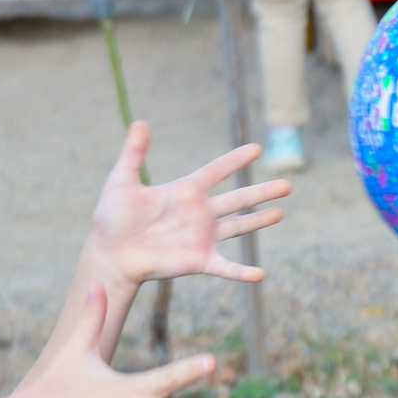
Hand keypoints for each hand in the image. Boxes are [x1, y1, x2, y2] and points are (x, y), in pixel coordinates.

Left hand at [90, 123, 288, 288]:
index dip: (235, 160)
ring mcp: (201, 237)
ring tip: (281, 212)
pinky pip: (225, 267)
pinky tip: (260, 275)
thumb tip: (139, 122)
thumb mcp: (122, 181)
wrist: (110, 253)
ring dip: (259, 221)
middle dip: (262, 192)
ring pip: (239, 227)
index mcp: (185, 191)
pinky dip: (242, 272)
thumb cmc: (113, 217)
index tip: (256, 149)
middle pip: (238, 199)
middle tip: (287, 185)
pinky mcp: (198, 261)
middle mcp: (199, 213)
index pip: (216, 171)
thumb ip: (134, 154)